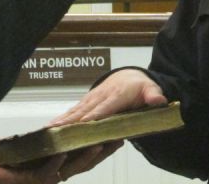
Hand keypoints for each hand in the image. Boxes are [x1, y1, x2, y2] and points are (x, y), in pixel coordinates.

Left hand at [0, 142, 122, 182]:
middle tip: (117, 139)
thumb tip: (71, 121)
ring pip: (71, 168)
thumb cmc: (12, 158)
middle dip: (103, 152)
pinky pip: (48, 172)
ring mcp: (47, 176)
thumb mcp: (38, 143)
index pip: (88, 156)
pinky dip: (56, 162)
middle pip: (86, 163)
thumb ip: (55, 136)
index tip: (119, 136)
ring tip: (98, 143)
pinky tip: (63, 152)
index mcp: (61, 163)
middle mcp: (57, 171)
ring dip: (85, 156)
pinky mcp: (32, 180)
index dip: (104, 148)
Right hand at [50, 69, 166, 125]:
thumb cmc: (140, 86)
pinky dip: (62, 118)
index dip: (94, 117)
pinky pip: (74, 111)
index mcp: (117, 95)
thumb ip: (154, 95)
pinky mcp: (87, 102)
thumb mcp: (151, 89)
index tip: (83, 126)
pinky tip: (51, 127)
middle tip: (58, 131)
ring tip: (50, 129)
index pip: (104, 108)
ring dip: (63, 120)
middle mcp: (101, 96)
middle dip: (72, 121)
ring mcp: (92, 98)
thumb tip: (158, 101)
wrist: (130, 76)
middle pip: (86, 111)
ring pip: (76, 111)